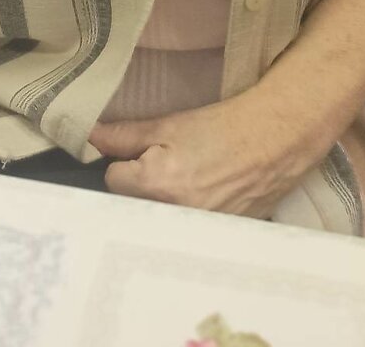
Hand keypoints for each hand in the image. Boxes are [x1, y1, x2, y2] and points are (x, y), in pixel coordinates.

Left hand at [88, 95, 307, 216]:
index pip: (113, 180)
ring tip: (188, 181)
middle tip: (166, 167)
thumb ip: (125, 135)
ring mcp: (194, 232)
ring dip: (162, 205)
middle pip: (133, 206)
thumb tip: (90, 137)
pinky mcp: (213, 239)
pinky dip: (186, 217)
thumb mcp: (169, 125)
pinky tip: (205, 197)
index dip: (125, 162)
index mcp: (155, 184)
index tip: (142, 153)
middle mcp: (171, 216)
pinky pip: (183, 233)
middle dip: (141, 188)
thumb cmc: (222, 128)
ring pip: (157, 221)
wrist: (274, 141)